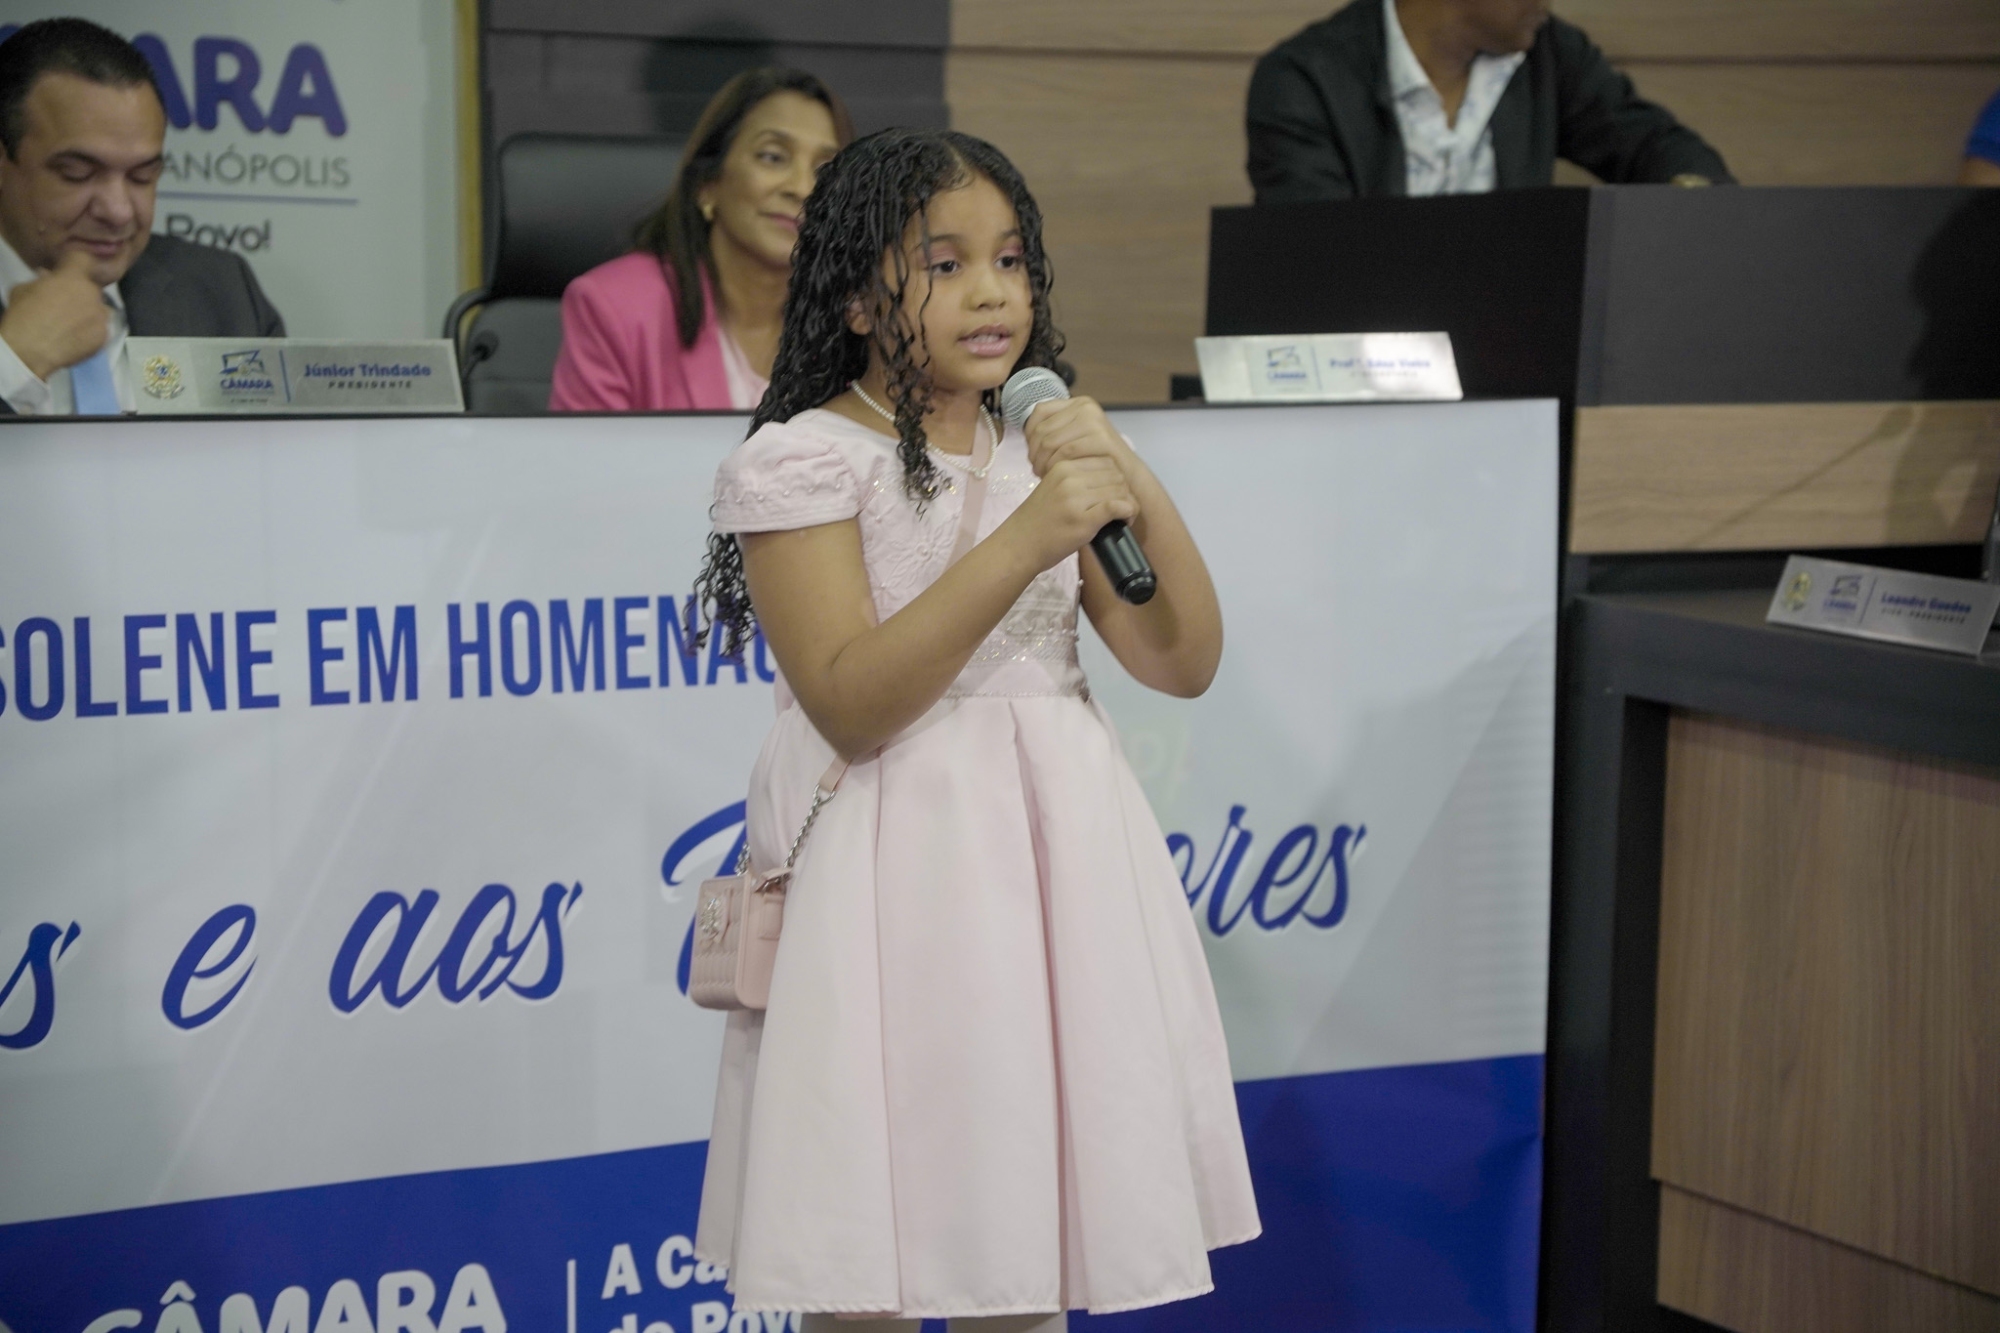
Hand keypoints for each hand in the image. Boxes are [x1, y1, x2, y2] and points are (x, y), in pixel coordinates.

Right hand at [0, 249, 108, 380]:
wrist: (31, 349)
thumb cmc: (23, 315)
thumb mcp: (24, 289)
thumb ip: (43, 281)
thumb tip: (49, 278)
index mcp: (73, 277)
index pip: (84, 259)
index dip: (77, 264)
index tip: (68, 271)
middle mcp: (92, 293)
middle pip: (91, 288)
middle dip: (80, 293)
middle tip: (65, 303)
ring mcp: (101, 315)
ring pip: (98, 309)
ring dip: (88, 312)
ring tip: (71, 323)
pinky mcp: (105, 336)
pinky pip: (100, 329)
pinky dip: (90, 331)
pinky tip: (75, 338)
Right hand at [998, 453, 1137, 572]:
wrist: (1019, 545)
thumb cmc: (1037, 521)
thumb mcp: (1053, 488)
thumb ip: (1076, 480)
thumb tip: (1110, 479)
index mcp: (1063, 466)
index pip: (1105, 461)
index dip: (1116, 476)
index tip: (1115, 493)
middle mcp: (1069, 478)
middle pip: (1115, 475)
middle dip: (1125, 490)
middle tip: (1122, 508)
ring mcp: (1076, 499)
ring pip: (1119, 490)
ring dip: (1128, 503)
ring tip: (1124, 517)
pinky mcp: (1083, 520)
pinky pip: (1117, 507)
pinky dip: (1127, 512)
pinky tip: (1124, 520)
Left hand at [1020, 394, 1139, 489]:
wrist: (1126, 475)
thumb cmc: (1096, 459)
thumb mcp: (1075, 437)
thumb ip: (1055, 430)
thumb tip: (1027, 433)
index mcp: (1078, 403)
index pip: (1039, 411)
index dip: (1028, 433)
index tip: (1031, 452)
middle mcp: (1085, 407)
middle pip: (1042, 429)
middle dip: (1034, 452)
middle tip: (1035, 468)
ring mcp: (1094, 421)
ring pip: (1050, 442)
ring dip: (1042, 462)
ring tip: (1043, 474)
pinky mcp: (1101, 438)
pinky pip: (1066, 453)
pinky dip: (1055, 466)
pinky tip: (1056, 475)